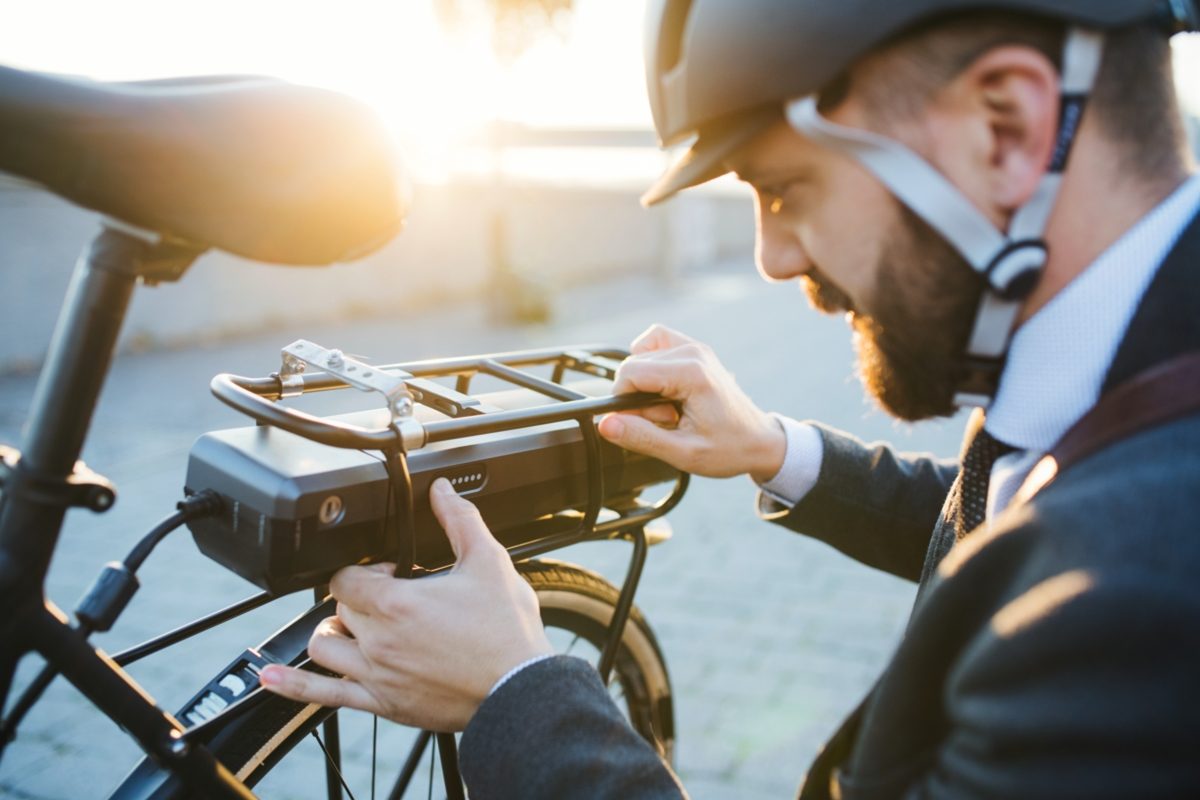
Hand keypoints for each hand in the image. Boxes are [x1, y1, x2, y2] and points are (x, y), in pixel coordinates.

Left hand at [258, 478, 552, 731]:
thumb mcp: (488, 563)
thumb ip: (460, 521)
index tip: (391, 572)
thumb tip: (442, 491)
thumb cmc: (506, 633)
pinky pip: (323, 697)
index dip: (365, 569)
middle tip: (391, 599)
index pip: (346, 577)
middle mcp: (378, 640)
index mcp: (397, 603)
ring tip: (354, 628)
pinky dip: (292, 687)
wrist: (519, 690)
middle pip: (338, 609)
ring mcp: (376, 676)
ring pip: (324, 647)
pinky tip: (270, 680)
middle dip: (358, 598)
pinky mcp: (383, 703)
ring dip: (333, 632)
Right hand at [599, 325, 784, 481]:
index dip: (624, 402)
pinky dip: (649, 364)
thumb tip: (605, 424)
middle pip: (634, 364)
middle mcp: (693, 352)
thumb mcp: (682, 453)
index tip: (647, 424)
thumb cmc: (728, 448)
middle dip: (638, 397)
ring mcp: (694, 347)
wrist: (759, 441)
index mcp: (692, 374)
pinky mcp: (693, 349)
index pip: (630, 373)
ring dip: (645, 382)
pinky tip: (662, 388)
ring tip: (668, 407)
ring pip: (640, 354)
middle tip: (668, 421)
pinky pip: (654, 344)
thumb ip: (641, 437)